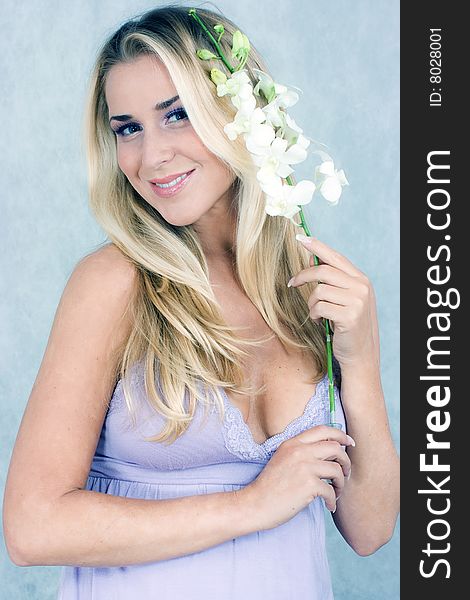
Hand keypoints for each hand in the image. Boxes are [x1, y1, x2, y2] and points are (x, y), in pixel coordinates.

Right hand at [239, 425, 353, 530]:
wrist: (255, 504)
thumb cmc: (270, 485)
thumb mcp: (282, 459)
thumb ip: (300, 452)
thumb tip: (328, 451)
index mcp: (293, 443)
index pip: (322, 430)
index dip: (340, 435)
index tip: (349, 443)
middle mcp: (299, 451)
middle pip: (335, 447)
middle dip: (345, 461)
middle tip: (345, 473)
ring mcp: (304, 467)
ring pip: (337, 469)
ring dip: (341, 483)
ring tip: (336, 492)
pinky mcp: (308, 485)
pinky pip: (332, 491)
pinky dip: (333, 500)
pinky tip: (329, 506)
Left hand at [289, 235, 378, 367]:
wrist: (361, 355)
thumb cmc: (349, 326)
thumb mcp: (346, 300)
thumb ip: (335, 281)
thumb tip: (313, 259)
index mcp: (360, 280)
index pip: (335, 257)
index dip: (316, 246)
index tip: (300, 238)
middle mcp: (361, 287)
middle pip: (323, 270)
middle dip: (303, 276)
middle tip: (292, 283)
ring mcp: (357, 301)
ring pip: (319, 290)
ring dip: (311, 303)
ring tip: (316, 314)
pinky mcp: (350, 315)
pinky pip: (319, 307)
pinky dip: (314, 314)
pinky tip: (320, 321)